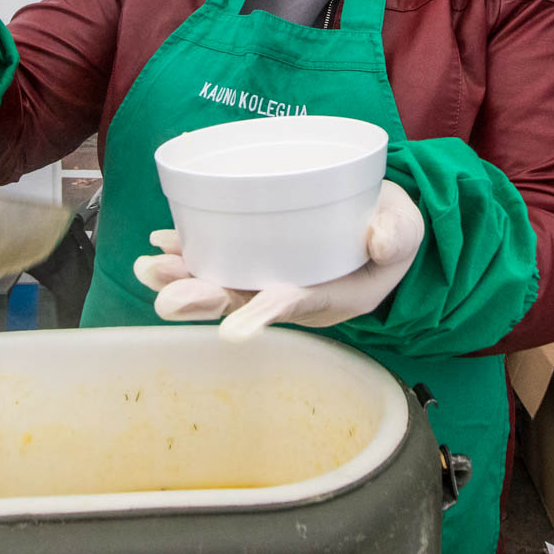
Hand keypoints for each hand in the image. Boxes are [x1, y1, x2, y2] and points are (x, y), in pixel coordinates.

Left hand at [133, 179, 424, 341]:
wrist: (383, 223)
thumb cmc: (391, 228)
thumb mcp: (405, 230)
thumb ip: (396, 234)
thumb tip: (380, 242)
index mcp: (331, 295)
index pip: (291, 306)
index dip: (261, 315)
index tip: (233, 329)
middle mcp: (293, 293)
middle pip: (242, 299)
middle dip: (201, 299)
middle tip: (163, 298)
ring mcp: (273, 274)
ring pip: (223, 281)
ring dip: (183, 278)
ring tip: (148, 268)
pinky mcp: (261, 254)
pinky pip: (221, 257)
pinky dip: (191, 251)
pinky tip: (162, 241)